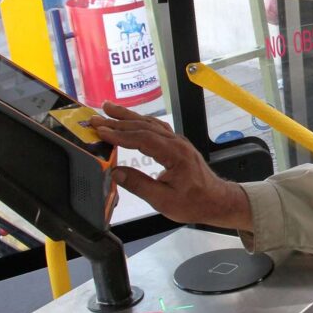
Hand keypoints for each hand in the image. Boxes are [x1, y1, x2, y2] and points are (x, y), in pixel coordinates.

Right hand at [89, 102, 252, 230]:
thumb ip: (140, 185)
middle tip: (95, 117)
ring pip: (150, 124)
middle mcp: (177, 143)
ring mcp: (178, 142)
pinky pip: (156, 128)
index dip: (120, 134)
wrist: (217, 200)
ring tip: (108, 109)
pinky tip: (130, 120)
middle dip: (118, 121)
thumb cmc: (194, 203)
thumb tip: (116, 172)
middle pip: (145, 126)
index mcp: (175, 154)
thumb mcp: (165, 200)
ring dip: (128, 116)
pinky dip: (140, 122)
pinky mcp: (176, 145)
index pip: (143, 138)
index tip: (101, 131)